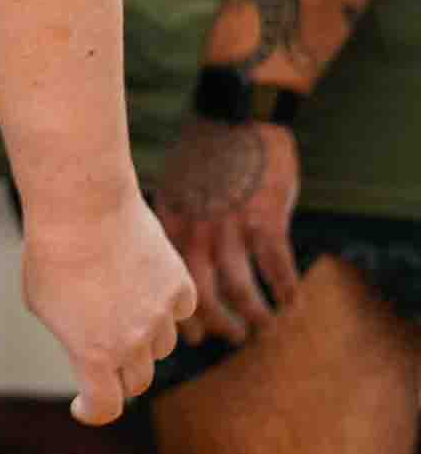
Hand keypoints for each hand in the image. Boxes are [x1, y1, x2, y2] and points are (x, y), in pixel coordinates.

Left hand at [20, 187, 196, 425]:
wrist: (82, 207)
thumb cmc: (51, 252)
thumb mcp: (42, 305)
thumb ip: (70, 335)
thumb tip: (88, 347)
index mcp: (93, 354)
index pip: (105, 407)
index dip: (92, 411)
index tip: (83, 405)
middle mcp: (133, 342)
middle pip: (138, 381)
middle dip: (119, 376)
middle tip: (106, 361)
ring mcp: (161, 315)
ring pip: (162, 346)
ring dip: (144, 341)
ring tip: (121, 311)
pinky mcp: (179, 285)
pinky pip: (181, 311)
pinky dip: (167, 308)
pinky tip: (148, 291)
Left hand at [153, 116, 299, 343]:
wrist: (236, 116)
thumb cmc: (202, 152)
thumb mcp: (170, 189)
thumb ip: (170, 227)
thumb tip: (162, 266)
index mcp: (170, 226)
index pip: (169, 285)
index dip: (181, 318)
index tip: (193, 336)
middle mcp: (197, 232)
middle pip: (204, 298)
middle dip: (220, 325)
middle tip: (232, 337)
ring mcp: (232, 228)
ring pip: (242, 291)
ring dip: (256, 315)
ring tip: (264, 326)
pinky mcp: (267, 219)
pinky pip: (277, 268)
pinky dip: (286, 289)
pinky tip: (292, 301)